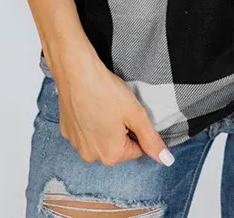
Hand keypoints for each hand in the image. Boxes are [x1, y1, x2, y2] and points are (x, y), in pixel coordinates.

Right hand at [44, 43, 174, 166]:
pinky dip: (90, 121)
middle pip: (117, 147)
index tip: (130, 112)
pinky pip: (85, 132)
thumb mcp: (136, 114)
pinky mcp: (66, 131)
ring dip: (105, 127)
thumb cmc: (107, 92)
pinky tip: (90, 105)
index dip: (137, 129)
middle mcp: (91, 156)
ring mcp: (76, 145)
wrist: (76, 73)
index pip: (136, 149)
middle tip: (117, 108)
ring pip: (100, 139)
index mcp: (111, 155)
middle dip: (121, 131)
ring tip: (104, 105)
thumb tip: (166, 160)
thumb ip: (151, 139)